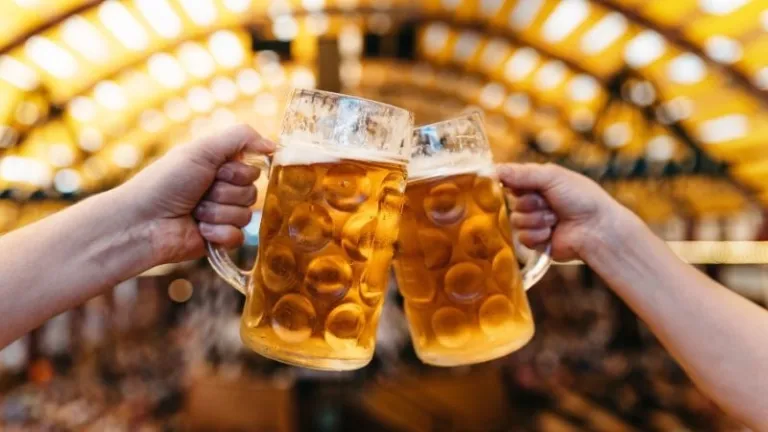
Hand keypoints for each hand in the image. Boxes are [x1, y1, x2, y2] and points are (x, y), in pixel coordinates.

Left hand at [118, 124, 274, 263]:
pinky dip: (219, 233)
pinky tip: (199, 230)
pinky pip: (239, 237)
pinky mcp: (219, 240)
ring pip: (246, 216)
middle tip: (200, 193)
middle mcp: (223, 190)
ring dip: (218, 213)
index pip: (253, 170)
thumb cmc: (166, 182)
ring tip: (194, 212)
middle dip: (225, 194)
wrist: (142, 222)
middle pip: (252, 193)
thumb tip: (274, 145)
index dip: (236, 173)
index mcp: (220, 166)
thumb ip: (240, 137)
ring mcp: (221, 215)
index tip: (214, 172)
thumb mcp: (202, 149)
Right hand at [497, 163, 635, 261]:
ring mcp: (533, 222)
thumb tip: (492, 170)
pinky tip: (553, 232)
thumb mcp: (551, 176)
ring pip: (516, 221)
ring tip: (555, 219)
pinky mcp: (535, 242)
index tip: (505, 184)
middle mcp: (532, 202)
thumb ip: (521, 173)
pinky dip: (538, 234)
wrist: (598, 229)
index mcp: (536, 182)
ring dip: (536, 219)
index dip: (507, 183)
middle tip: (548, 203)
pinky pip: (522, 238)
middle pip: (510, 202)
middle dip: (529, 203)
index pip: (508, 180)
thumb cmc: (581, 197)